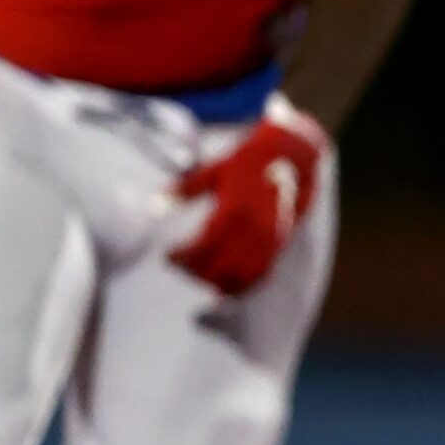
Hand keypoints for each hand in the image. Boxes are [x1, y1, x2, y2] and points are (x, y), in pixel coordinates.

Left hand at [168, 94, 330, 295]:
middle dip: (195, 272)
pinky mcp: (276, 245)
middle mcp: (251, 231)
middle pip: (218, 268)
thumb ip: (185, 188)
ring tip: (199, 274)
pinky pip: (259, 276)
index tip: (168, 255)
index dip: (181, 257)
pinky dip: (240, 286)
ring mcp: (267, 241)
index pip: (202, 248)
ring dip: (216, 282)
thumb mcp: (213, 170)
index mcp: (232, 212)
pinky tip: (224, 285)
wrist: (289, 159)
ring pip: (238, 278)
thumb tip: (156, 203)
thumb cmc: (247, 163)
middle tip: (180, 265)